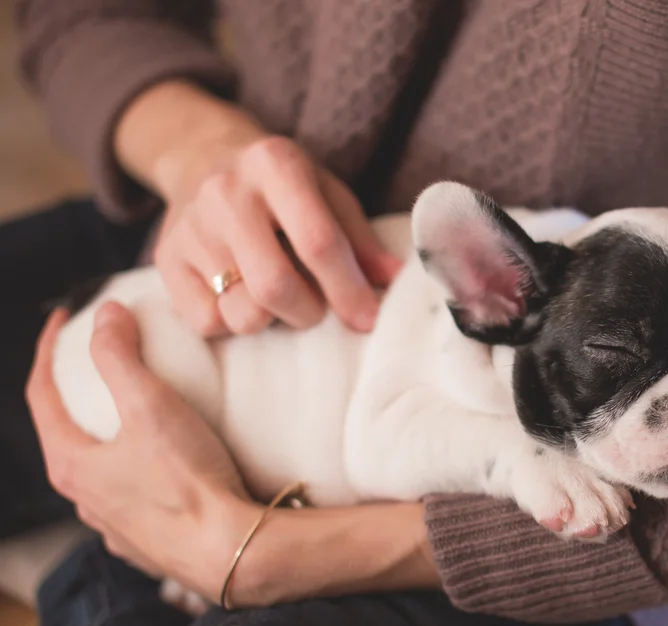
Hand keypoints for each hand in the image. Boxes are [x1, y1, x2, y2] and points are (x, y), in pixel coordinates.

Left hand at [25, 304, 259, 599]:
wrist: (232, 550)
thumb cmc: (188, 481)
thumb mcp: (151, 406)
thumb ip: (120, 356)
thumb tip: (105, 314)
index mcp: (72, 465)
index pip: (41, 395)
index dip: (48, 350)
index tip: (64, 319)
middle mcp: (84, 501)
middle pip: (67, 434)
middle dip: (77, 395)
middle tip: (98, 364)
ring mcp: (115, 527)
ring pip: (100, 471)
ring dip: (108, 438)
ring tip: (136, 415)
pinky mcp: (148, 544)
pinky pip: (133, 499)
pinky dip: (138, 471)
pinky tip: (164, 467)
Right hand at [117, 80, 400, 337]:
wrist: (201, 157)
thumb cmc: (281, 185)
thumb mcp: (327, 193)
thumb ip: (360, 239)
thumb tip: (396, 280)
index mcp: (275, 165)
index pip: (317, 242)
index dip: (347, 289)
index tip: (367, 319)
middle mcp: (226, 192)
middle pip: (274, 286)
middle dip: (308, 312)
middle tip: (317, 307)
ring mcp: (190, 227)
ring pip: (241, 312)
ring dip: (271, 320)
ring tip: (277, 297)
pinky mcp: (165, 259)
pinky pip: (206, 322)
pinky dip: (232, 322)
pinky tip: (240, 295)